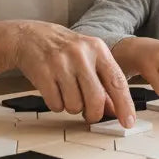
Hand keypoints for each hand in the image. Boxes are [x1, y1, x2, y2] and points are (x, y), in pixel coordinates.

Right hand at [11, 21, 134, 126]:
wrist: (29, 36)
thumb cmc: (64, 49)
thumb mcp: (88, 58)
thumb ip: (103, 82)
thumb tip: (114, 110)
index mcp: (97, 49)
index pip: (117, 81)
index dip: (124, 105)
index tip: (128, 122)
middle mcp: (81, 55)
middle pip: (96, 99)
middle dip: (93, 114)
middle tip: (89, 114)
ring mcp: (60, 64)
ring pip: (75, 105)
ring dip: (72, 107)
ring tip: (67, 92)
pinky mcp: (43, 73)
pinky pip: (56, 105)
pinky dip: (57, 105)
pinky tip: (54, 91)